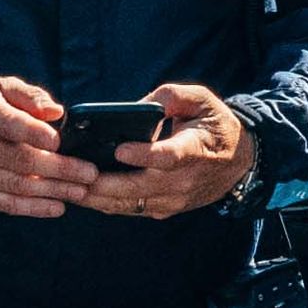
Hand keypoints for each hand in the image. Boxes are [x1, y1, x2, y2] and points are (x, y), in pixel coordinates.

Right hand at [0, 73, 103, 216]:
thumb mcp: (0, 86)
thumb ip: (29, 96)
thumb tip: (56, 112)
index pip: (8, 124)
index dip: (33, 133)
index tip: (58, 141)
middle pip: (19, 160)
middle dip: (59, 169)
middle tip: (89, 172)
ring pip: (17, 185)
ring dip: (53, 191)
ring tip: (81, 191)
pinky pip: (5, 203)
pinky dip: (33, 208)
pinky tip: (58, 207)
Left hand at [87, 82, 254, 218]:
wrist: (239, 162)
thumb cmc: (214, 124)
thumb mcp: (201, 99)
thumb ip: (170, 97)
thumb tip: (138, 107)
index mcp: (197, 149)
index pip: (169, 157)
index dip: (144, 155)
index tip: (119, 149)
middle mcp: (185, 180)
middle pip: (140, 188)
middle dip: (104, 183)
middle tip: (73, 174)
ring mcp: (175, 199)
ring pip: (130, 204)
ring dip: (98, 197)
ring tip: (68, 186)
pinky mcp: (165, 210)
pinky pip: (130, 210)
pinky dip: (105, 203)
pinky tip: (82, 194)